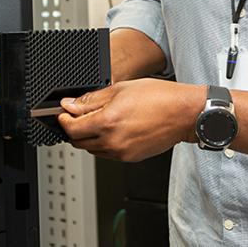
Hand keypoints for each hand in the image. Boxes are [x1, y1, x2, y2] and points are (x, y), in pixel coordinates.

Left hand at [57, 79, 204, 161]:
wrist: (184, 113)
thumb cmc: (159, 98)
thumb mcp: (119, 89)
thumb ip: (92, 100)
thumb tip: (71, 104)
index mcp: (107, 122)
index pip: (71, 128)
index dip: (63, 120)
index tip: (64, 113)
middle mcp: (112, 141)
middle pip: (78, 142)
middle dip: (74, 129)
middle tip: (78, 116)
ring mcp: (121, 153)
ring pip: (92, 150)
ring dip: (88, 137)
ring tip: (98, 121)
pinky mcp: (130, 158)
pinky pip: (107, 154)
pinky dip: (103, 144)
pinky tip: (112, 129)